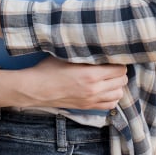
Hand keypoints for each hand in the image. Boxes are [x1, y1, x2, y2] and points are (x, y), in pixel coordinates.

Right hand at [0, 57, 127, 110]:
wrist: (33, 89)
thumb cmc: (45, 70)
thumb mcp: (65, 57)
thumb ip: (84, 55)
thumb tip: (97, 48)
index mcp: (90, 74)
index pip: (120, 69)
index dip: (117, 62)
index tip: (111, 59)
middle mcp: (94, 89)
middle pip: (122, 81)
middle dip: (118, 73)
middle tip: (110, 68)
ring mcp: (91, 100)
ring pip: (119, 94)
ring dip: (116, 85)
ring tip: (108, 79)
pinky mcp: (87, 107)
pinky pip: (110, 104)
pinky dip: (111, 97)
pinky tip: (104, 90)